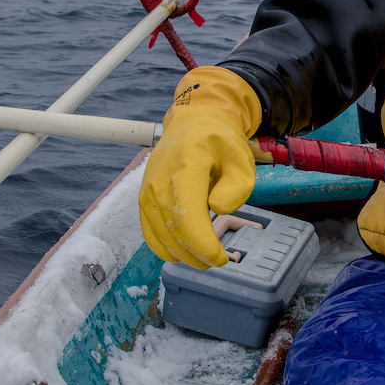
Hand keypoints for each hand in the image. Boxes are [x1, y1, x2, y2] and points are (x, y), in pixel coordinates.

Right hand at [139, 66, 261, 267]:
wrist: (193, 124)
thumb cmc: (220, 143)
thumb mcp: (241, 160)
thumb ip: (236, 188)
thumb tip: (217, 209)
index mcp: (186, 167)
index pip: (188, 217)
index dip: (203, 245)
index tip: (221, 257)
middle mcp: (160, 180)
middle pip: (174, 230)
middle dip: (196, 254)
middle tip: (218, 260)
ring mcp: (147, 190)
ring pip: (160, 235)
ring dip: (182, 254)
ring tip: (203, 258)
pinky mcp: (143, 198)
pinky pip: (149, 232)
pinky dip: (165, 248)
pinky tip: (182, 253)